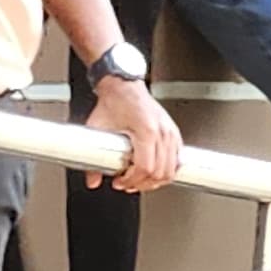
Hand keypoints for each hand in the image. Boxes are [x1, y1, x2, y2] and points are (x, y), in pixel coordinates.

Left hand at [90, 74, 184, 189]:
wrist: (123, 86)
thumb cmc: (113, 103)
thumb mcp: (97, 130)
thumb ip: (93, 158)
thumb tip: (93, 180)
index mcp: (146, 130)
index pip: (145, 168)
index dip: (132, 181)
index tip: (119, 182)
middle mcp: (162, 132)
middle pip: (160, 172)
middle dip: (142, 184)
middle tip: (126, 184)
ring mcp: (170, 132)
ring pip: (171, 169)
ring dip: (155, 180)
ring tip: (139, 180)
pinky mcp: (172, 132)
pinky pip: (177, 159)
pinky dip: (166, 170)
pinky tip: (152, 171)